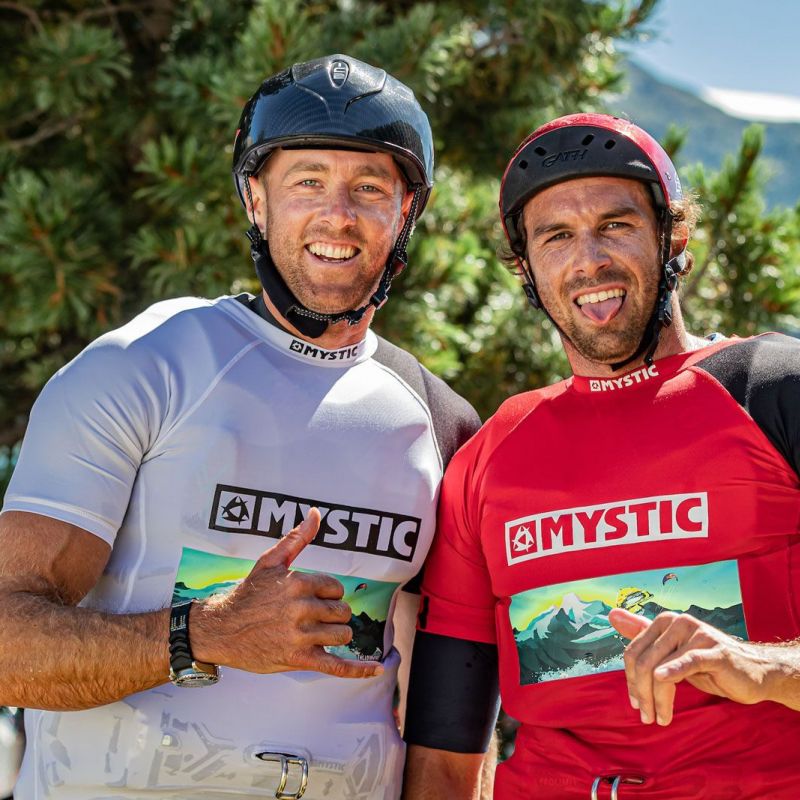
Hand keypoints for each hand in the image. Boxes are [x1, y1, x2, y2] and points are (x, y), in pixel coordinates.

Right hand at [192, 508, 382, 678]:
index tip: (313, 599)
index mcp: (298, 583)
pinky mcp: (298, 659)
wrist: (221, 628)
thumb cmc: (248, 593)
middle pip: (342, 612)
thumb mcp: (270, 561)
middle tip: (314, 617)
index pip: (337, 589)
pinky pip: (335, 666)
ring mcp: (300, 636)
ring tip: (317, 633)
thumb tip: (316, 513)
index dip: (329, 595)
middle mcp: (301, 609)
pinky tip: (376, 669)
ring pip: (342, 635)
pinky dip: (358, 669)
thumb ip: (297, 538)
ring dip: (335, 635)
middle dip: (334, 615)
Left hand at [608, 608, 773, 725]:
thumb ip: (643, 634)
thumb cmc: (709, 663)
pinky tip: (664, 687)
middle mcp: (677, 622)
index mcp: (664, 621)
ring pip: (661, 668)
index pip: (633, 652)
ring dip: (657, 699)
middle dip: (641, 693)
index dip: (630, 680)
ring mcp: (696, 634)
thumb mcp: (673, 651)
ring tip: (659, 718)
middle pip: (644, 661)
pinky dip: (672, 673)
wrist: (755, 671)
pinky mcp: (714, 651)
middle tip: (645, 716)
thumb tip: (612, 614)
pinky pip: (687, 662)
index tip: (635, 703)